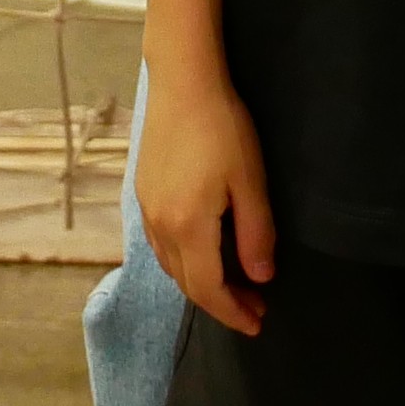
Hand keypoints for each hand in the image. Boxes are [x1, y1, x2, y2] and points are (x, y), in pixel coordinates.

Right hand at [140, 70, 274, 333]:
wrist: (182, 83)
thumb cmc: (223, 127)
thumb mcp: (250, 181)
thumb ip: (255, 234)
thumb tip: (260, 278)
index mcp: (187, 228)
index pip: (209, 289)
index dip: (234, 312)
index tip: (259, 322)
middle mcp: (159, 227)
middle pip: (187, 284)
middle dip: (221, 303)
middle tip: (255, 307)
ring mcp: (146, 210)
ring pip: (171, 266)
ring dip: (202, 283)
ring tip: (234, 284)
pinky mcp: (143, 193)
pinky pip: (161, 246)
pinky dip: (185, 262)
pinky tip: (204, 252)